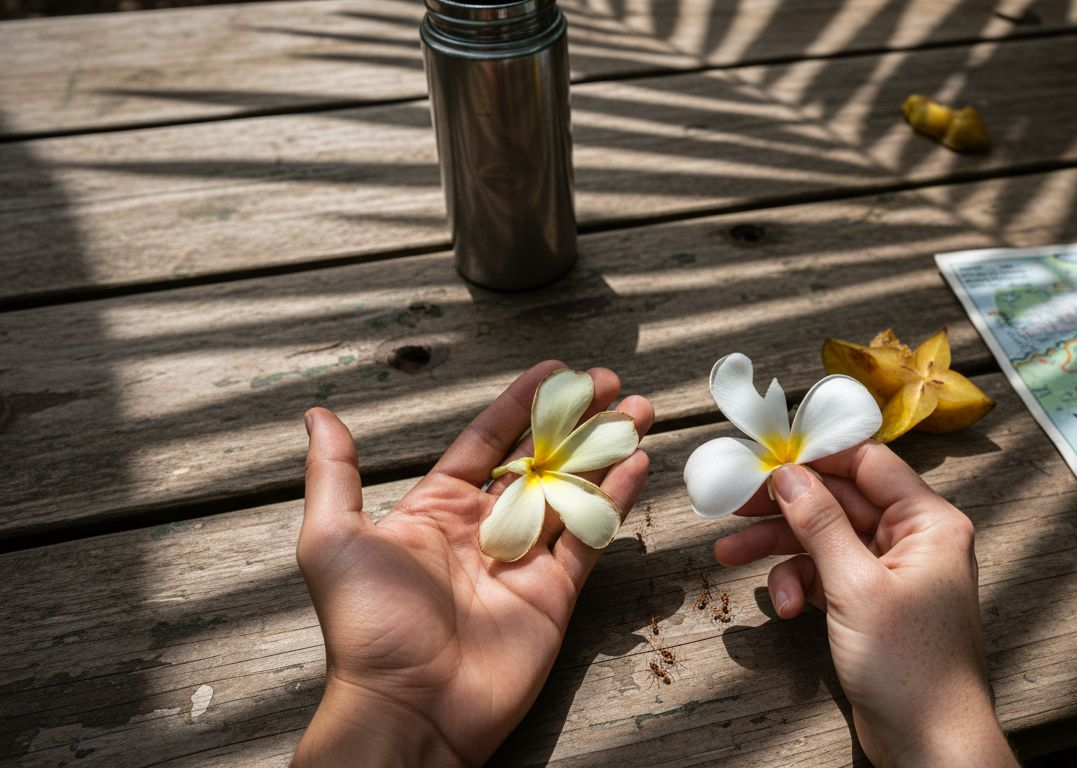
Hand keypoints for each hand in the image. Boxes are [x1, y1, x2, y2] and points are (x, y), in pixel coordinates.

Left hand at [292, 361, 653, 767]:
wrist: (408, 706)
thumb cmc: (365, 626)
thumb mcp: (333, 539)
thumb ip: (335, 474)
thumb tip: (318, 415)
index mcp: (436, 509)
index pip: (486, 441)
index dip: (520, 403)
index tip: (553, 369)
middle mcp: (484, 529)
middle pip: (538, 459)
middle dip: (574, 419)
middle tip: (609, 381)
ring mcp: (523, 561)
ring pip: (572, 490)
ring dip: (604, 448)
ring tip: (638, 408)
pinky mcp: (554, 593)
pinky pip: (589, 536)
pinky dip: (614, 499)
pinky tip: (636, 461)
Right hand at [713, 442, 1015, 767]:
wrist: (930, 744)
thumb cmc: (914, 668)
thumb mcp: (856, 586)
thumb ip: (820, 525)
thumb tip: (790, 475)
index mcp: (928, 522)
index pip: (868, 464)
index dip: (817, 457)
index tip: (769, 457)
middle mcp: (913, 540)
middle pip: (837, 502)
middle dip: (784, 508)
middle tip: (734, 506)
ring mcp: (890, 573)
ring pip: (823, 540)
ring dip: (779, 549)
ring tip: (731, 554)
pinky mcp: (870, 604)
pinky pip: (825, 576)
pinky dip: (799, 585)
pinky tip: (784, 605)